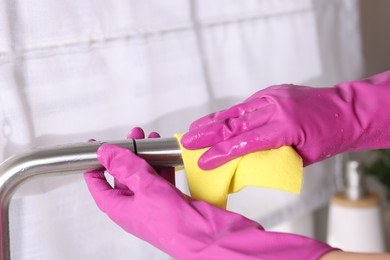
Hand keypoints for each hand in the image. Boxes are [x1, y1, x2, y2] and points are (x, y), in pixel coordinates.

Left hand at [84, 130, 333, 258]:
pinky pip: (160, 179)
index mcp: (119, 208)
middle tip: (131, 137)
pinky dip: (162, 166)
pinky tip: (166, 156)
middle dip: (126, 154)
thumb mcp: (144, 187)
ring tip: (150, 141)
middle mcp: (134, 206)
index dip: (94, 167)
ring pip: (143, 175)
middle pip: (122, 176)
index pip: (98, 186)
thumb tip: (107, 152)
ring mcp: (152, 202)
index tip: (95, 150)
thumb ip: (126, 166)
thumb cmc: (173, 223)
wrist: (204, 235)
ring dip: (146, 157)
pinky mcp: (168, 199)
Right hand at [181, 71, 389, 169]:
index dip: (221, 153)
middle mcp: (276, 108)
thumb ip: (272, 156)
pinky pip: (246, 105)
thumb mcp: (302, 156)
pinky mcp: (272, 92)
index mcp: (286, 127)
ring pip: (236, 111)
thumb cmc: (328, 137)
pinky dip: (230, 115)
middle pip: (234, 122)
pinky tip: (216, 121)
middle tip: (187, 141)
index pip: (245, 143)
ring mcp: (273, 96)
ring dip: (213, 121)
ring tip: (194, 129)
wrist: (346, 110)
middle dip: (208, 134)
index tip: (203, 162)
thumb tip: (245, 163)